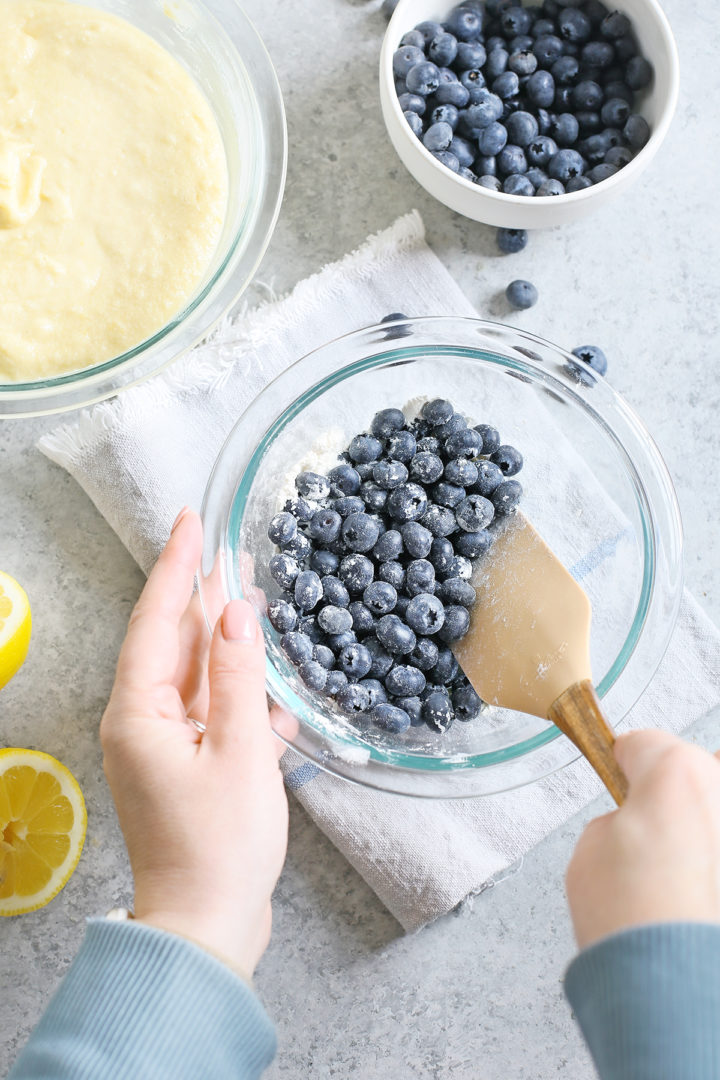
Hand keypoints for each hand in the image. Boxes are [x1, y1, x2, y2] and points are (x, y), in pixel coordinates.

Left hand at [100, 508, 295, 978]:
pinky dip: (236, 692)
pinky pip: (209, 712)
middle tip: (229, 550)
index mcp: (138, 714)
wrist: (207, 926)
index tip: (190, 521)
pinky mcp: (186, 767)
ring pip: (193, 675)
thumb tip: (235, 612)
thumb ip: (238, 676)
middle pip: (171, 643)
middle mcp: (141, 723)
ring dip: (223, 642)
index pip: (155, 620)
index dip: (176, 566)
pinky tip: (266, 683)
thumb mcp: (240, 752)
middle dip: (201, 597)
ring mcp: (162, 746)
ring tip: (251, 601)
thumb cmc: (220, 846)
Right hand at [566, 730, 719, 949]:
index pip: (643, 744)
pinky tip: (700, 897)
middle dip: (673, 799)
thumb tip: (632, 824)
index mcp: (677, 770)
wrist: (671, 989)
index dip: (622, 765)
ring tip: (683, 878)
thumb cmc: (632, 920)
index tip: (619, 779)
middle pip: (692, 773)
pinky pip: (717, 850)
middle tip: (651, 839)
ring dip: (702, 831)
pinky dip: (711, 864)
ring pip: (714, 814)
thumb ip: (615, 818)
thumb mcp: (589, 849)